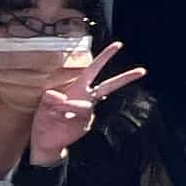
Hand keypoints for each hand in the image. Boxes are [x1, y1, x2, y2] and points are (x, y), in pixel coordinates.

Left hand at [30, 39, 138, 164]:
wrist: (46, 140)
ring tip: (55, 110)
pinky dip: (64, 117)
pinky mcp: (86, 124)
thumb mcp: (43, 103)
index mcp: (79, 87)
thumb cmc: (45, 118)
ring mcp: (88, 112)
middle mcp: (87, 98)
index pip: (94, 68)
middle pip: (109, 86)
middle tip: (142, 71)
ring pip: (84, 105)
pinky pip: (78, 117)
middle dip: (125, 78)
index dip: (105, 56)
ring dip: (69, 106)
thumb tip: (60, 97)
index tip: (118, 45)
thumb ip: (50, 96)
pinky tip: (59, 120)